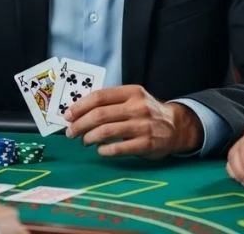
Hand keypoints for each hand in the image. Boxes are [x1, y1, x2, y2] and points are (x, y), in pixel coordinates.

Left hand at [63, 85, 202, 158]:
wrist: (176, 126)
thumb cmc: (147, 112)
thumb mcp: (133, 99)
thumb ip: (110, 102)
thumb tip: (78, 110)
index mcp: (131, 92)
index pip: (99, 96)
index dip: (80, 106)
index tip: (67, 115)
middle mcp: (138, 107)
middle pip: (100, 114)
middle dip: (80, 124)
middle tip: (70, 132)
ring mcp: (143, 126)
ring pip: (107, 131)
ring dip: (89, 137)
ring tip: (84, 141)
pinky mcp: (147, 144)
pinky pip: (119, 148)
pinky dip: (105, 150)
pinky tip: (100, 150)